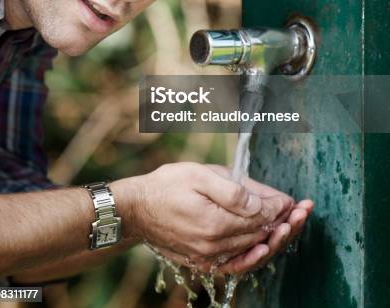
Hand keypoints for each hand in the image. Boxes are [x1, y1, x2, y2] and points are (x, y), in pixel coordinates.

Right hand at [118, 162, 292, 266]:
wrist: (136, 208)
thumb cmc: (168, 184)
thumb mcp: (201, 175)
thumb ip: (235, 191)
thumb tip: (267, 203)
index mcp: (215, 223)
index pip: (259, 218)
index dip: (279, 207)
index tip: (294, 198)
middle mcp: (214, 246)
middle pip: (260, 237)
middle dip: (285, 222)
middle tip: (304, 210)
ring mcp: (207, 257)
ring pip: (251, 251)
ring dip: (276, 238)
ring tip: (292, 224)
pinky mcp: (201, 261)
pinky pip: (234, 265)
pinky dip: (253, 257)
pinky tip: (265, 247)